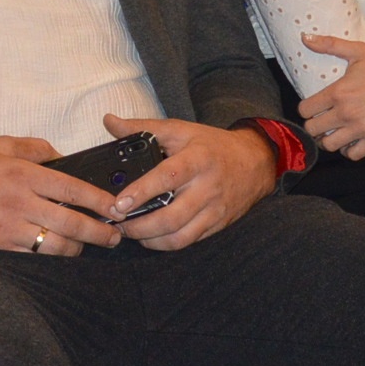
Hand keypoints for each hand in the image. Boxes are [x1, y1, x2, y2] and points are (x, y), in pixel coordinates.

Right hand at [0, 137, 122, 255]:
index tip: (116, 208)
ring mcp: (9, 227)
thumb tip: (63, 158)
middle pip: (71, 223)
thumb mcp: (1, 144)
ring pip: (56, 245)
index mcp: (23, 174)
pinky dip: (51, 256)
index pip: (72, 189)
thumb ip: (36, 148)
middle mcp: (19, 202)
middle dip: (99, 233)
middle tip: (115, 237)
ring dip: (78, 248)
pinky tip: (60, 252)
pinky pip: (33, 256)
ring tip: (88, 246)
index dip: (99, 200)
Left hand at [98, 116, 278, 250]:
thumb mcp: (180, 130)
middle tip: (117, 223)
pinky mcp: (216, 225)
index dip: (141, 192)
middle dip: (140, 226)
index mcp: (197, 159)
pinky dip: (165, 244)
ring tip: (130, 233)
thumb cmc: (212, 146)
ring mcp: (213, 210)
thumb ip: (142, 127)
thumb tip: (109, 121)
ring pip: (179, 236)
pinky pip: (188, 241)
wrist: (255, 162)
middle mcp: (207, 187)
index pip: (167, 177)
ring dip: (150, 239)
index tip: (119, 203)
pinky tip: (150, 237)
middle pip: (171, 217)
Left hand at [298, 35, 364, 160]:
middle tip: (322, 119)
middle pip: (313, 130)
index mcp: (339, 92)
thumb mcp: (360, 50)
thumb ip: (330, 44)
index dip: (306, 108)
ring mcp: (362, 129)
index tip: (313, 106)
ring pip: (330, 145)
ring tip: (334, 131)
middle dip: (313, 125)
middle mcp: (347, 113)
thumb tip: (305, 37)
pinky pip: (353, 154)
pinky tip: (351, 140)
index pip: (305, 110)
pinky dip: (348, 150)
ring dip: (328, 139)